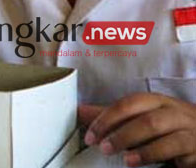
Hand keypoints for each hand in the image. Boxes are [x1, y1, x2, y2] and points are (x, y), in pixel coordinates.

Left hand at [80, 93, 195, 166]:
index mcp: (157, 101)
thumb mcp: (142, 115)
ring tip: (127, 160)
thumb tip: (79, 112)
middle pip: (148, 121)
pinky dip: (171, 161)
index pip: (129, 104)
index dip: (107, 118)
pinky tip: (160, 167)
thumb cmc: (168, 124)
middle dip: (124, 135)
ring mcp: (190, 133)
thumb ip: (113, 116)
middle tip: (104, 148)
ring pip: (170, 140)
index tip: (91, 136)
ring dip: (146, 151)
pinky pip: (186, 156)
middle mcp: (175, 113)